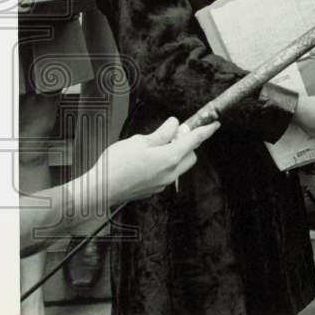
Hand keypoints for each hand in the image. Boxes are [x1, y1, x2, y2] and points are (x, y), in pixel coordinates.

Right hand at [98, 117, 219, 204]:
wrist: (99, 190)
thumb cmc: (116, 164)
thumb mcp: (140, 141)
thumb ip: (161, 133)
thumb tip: (174, 125)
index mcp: (170, 157)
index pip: (194, 140)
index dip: (206, 130)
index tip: (214, 125)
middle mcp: (171, 172)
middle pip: (190, 155)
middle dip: (186, 144)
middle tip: (171, 135)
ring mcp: (163, 184)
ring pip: (180, 166)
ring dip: (175, 155)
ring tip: (155, 148)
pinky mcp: (154, 190)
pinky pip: (167, 175)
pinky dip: (164, 166)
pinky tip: (146, 162)